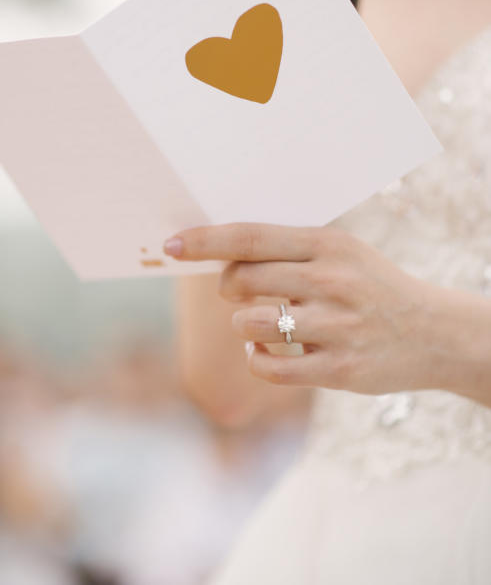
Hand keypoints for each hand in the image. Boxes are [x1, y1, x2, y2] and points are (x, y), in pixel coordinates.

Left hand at [164, 224, 445, 394]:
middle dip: (228, 286)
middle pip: (243, 279)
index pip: (251, 237)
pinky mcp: (338, 369)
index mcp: (329, 244)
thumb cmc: (371, 287)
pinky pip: (267, 366)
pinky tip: (268, 352)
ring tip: (265, 323)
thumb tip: (218, 253)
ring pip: (249, 323)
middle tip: (240, 290)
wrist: (435, 333)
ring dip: (245, 325)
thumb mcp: (340, 253)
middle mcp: (331, 281)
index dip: (206, 240)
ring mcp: (336, 326)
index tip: (171, 244)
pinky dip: (257, 359)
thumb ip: (287, 251)